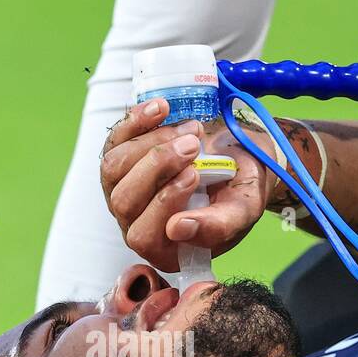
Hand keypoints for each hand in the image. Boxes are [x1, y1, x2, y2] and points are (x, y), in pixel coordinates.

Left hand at [100, 97, 277, 272]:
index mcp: (166, 248)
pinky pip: (114, 140)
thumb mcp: (243, 210)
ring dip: (153, 143)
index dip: (164, 204)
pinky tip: (162, 108)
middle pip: (123, 200)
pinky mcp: (122, 160)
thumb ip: (218, 226)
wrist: (240, 158)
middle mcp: (137, 224)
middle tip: (194, 146)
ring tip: (192, 130)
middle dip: (157, 167)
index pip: (144, 236)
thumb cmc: (241, 189)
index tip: (195, 174)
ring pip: (114, 168)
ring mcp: (124, 191)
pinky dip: (136, 121)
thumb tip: (178, 229)